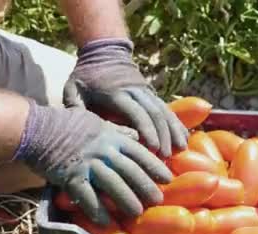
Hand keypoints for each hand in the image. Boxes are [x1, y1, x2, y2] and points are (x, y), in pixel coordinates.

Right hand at [14, 100, 172, 223]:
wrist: (37, 129)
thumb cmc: (69, 125)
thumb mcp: (98, 122)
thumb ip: (119, 132)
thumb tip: (137, 136)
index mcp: (112, 137)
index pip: (139, 152)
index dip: (155, 166)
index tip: (168, 178)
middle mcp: (103, 151)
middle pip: (130, 170)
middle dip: (145, 186)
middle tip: (158, 200)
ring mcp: (87, 164)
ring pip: (112, 184)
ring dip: (126, 200)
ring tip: (137, 213)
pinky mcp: (70, 177)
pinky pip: (86, 196)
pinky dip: (97, 210)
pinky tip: (107, 222)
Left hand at [63, 38, 187, 157]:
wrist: (103, 52)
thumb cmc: (86, 76)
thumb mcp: (73, 89)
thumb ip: (75, 108)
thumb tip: (81, 131)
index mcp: (116, 93)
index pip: (136, 112)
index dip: (147, 130)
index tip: (154, 148)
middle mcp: (135, 91)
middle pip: (155, 114)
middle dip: (163, 136)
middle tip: (166, 157)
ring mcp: (146, 91)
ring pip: (164, 111)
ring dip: (174, 130)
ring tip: (181, 149)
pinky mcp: (152, 93)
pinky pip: (167, 108)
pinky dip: (177, 123)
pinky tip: (184, 137)